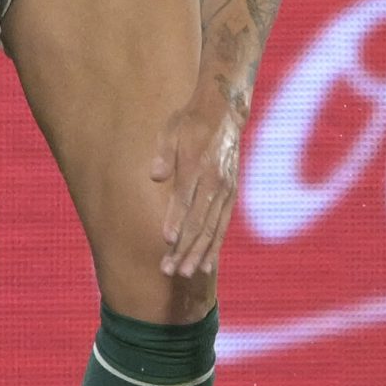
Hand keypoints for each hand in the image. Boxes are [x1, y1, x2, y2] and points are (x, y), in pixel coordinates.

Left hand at [150, 89, 244, 278]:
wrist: (224, 112)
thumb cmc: (190, 122)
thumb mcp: (172, 130)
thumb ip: (164, 154)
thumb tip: (155, 176)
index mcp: (198, 166)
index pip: (186, 199)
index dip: (176, 221)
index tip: (166, 241)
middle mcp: (215, 183)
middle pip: (199, 222)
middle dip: (184, 248)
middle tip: (169, 270)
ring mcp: (226, 191)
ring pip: (213, 229)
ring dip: (199, 254)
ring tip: (186, 274)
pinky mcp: (231, 195)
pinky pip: (223, 226)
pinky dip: (215, 246)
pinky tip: (207, 265)